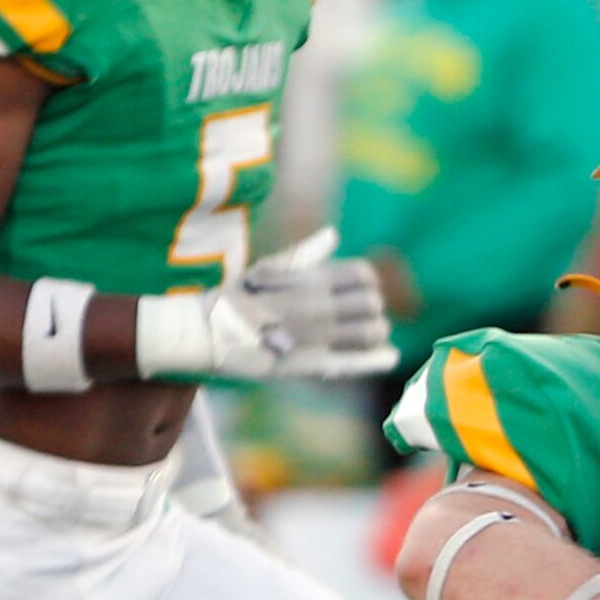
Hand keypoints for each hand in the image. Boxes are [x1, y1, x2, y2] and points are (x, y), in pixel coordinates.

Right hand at [136, 228, 398, 381]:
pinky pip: (354, 362)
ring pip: (372, 332)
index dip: (367, 283)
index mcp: (310, 279)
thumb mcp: (270, 269)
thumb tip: (333, 235)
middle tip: (363, 315)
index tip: (360, 291)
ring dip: (374, 333)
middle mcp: (319, 306)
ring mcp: (318, 337)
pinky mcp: (312, 364)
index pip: (364, 275)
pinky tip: (390, 356)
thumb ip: (306, 254)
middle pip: (373, 304)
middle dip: (372, 308)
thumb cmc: (236, 297)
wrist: (208, 331)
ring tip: (367, 335)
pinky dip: (376, 360)